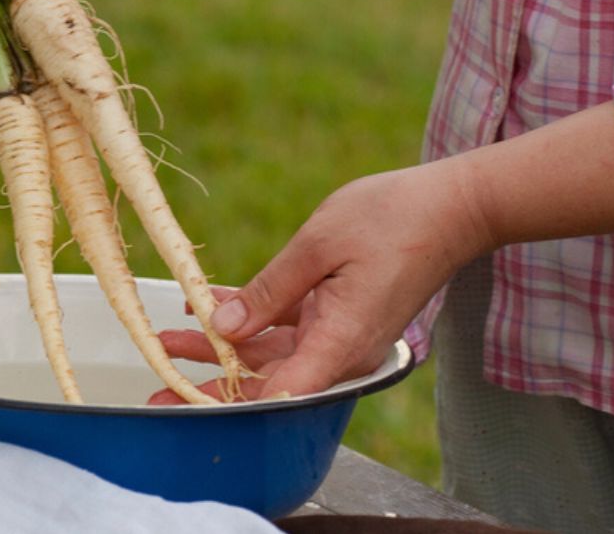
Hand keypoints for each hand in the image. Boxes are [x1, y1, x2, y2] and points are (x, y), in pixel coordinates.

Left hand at [150, 158, 493, 403]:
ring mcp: (342, 337)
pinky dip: (252, 321)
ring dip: (222, 349)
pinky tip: (211, 309)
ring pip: (272, 356)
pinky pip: (288, 330)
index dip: (227, 404)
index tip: (183, 406)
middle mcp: (342, 351)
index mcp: (340, 342)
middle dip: (210, 383)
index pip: (277, 394)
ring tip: (168, 341)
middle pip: (267, 382)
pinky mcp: (341, 318)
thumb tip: (224, 329)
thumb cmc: (394, 218)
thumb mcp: (318, 245)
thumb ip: (269, 291)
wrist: (455, 207)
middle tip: (158, 391)